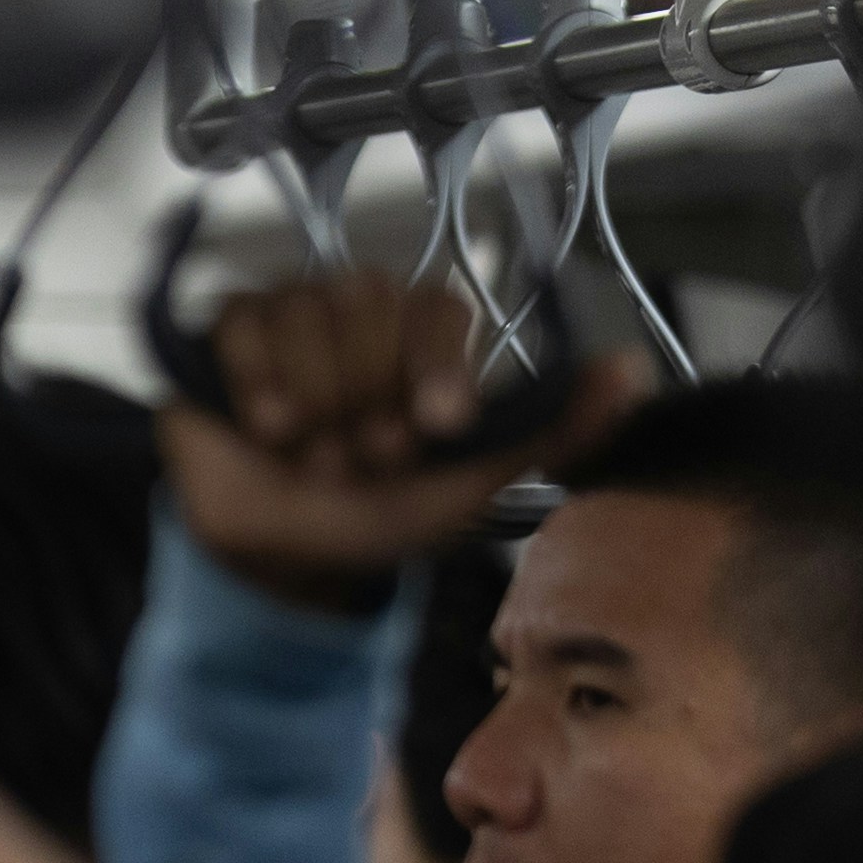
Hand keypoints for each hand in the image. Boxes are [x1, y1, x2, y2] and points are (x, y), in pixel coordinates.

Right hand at [159, 272, 647, 611]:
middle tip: (361, 459)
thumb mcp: (476, 483)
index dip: (433, 365)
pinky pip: (245, 322)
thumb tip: (632, 368)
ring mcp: (292, 310)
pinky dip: (260, 381)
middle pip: (368, 306)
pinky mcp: (229, 327)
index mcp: (424, 338)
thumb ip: (556, 431)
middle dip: (364, 402)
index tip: (432, 428)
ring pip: (307, 312)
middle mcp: (362, 308)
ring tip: (313, 455)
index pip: (437, 308)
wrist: (285, 555)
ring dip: (315, 404)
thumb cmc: (384, 514)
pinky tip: (268, 428)